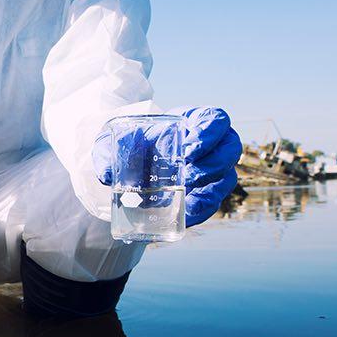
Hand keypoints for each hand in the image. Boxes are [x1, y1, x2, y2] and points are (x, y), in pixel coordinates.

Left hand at [93, 106, 241, 226]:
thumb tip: (106, 174)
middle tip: (188, 175)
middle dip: (213, 164)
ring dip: (209, 190)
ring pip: (226, 179)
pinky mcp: (205, 194)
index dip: (210, 134)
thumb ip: (109, 150)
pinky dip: (201, 210)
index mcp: (195, 122)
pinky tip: (185, 216)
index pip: (216, 120)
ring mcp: (212, 171)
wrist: (129, 163)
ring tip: (186, 198)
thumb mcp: (117, 140)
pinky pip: (212, 203)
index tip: (188, 149)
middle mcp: (211, 145)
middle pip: (230, 150)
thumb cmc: (131, 142)